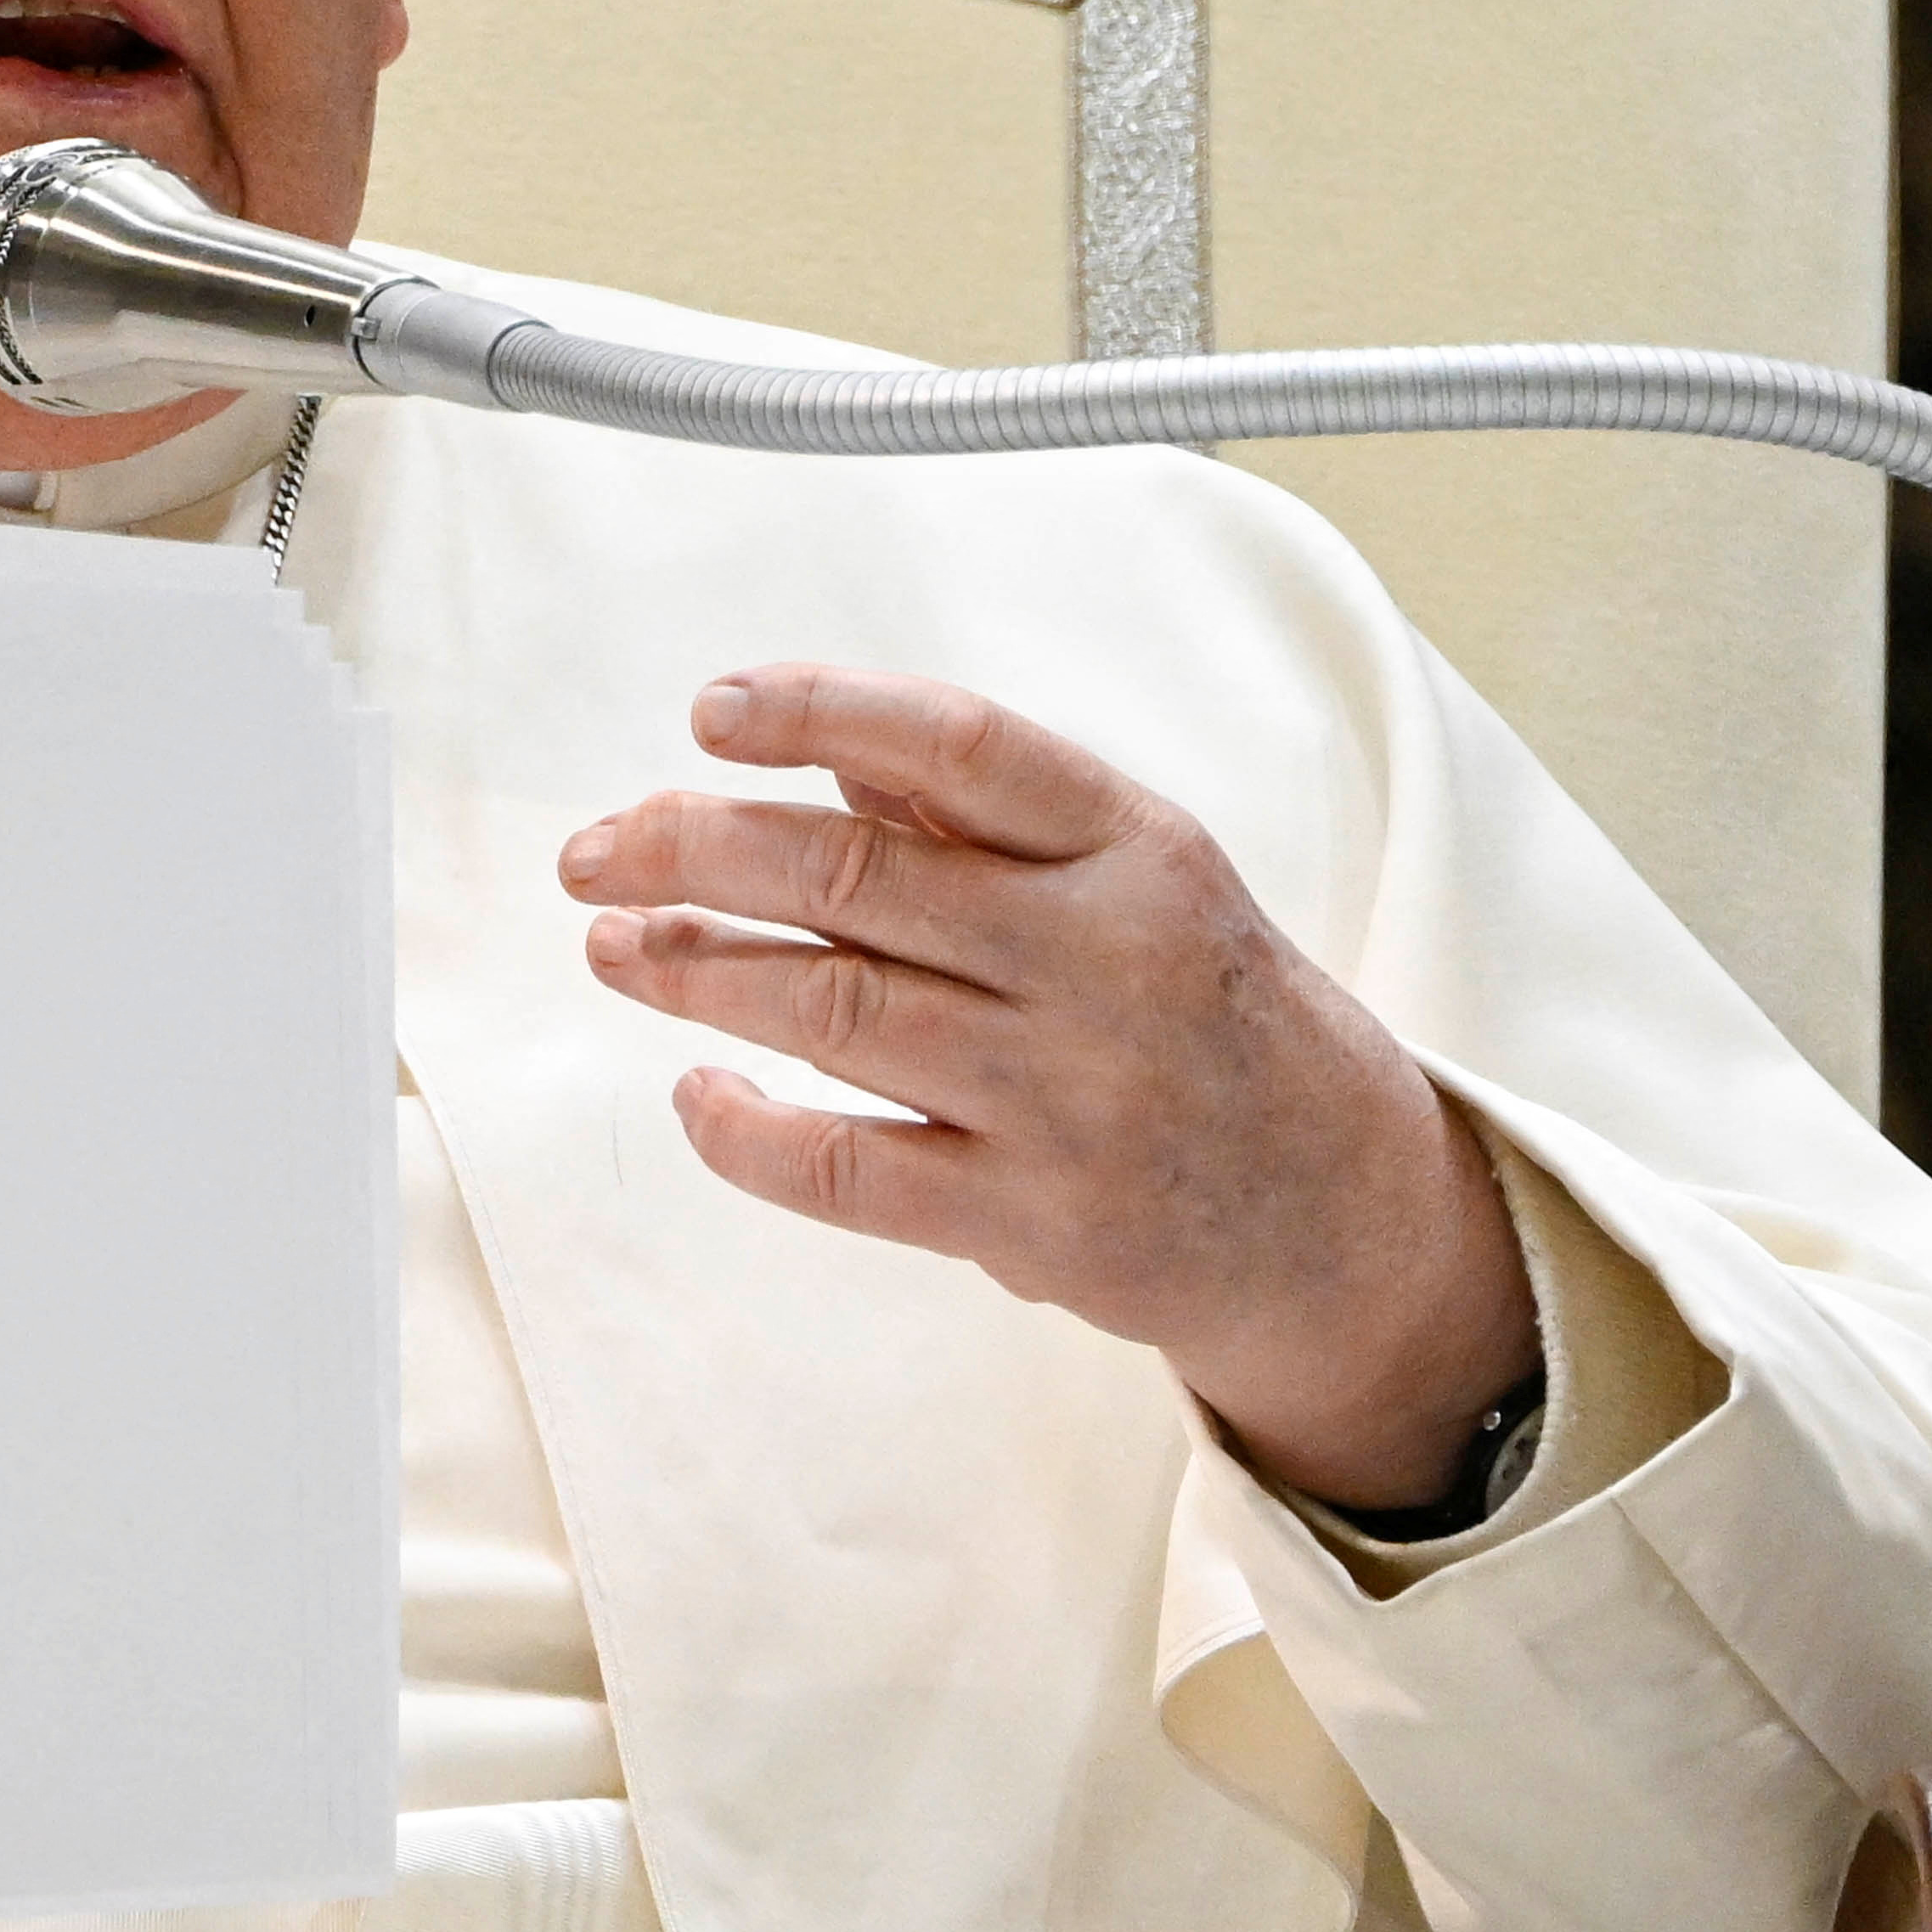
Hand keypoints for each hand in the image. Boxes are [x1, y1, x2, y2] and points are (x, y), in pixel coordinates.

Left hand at [560, 665, 1535, 1509]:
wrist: (1336, 1212)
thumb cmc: (1206, 1011)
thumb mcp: (1139, 879)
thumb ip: (987, 818)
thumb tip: (823, 757)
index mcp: (1138, 847)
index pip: (960, 741)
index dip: (819, 710)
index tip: (708, 711)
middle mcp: (1106, 959)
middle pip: (856, 875)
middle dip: (694, 849)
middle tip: (596, 851)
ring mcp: (1068, 1096)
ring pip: (831, 1008)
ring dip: (694, 968)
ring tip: (615, 944)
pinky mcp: (1034, 1221)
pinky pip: (848, 1169)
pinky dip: (747, 1131)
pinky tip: (697, 1094)